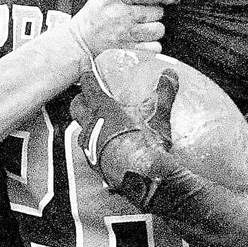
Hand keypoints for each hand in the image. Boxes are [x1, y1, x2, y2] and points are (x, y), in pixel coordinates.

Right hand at [61, 0, 177, 64]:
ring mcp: (127, 33)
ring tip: (145, 26)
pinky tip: (144, 39)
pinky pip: (154, 47)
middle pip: (158, 12)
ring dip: (155, 28)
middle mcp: (123, 15)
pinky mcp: (130, 49)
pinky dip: (153, 43)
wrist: (81, 39)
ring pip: (158, 29)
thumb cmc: (94, 16)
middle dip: (156, 11)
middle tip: (146, 13)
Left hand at [71, 66, 179, 206]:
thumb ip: (164, 93)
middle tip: (89, 96)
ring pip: (82, 130)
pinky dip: (96, 143)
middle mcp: (92, 128)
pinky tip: (108, 145)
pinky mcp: (95, 164)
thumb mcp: (159, 116)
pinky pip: (90, 149)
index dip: (87, 75)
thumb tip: (170, 75)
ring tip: (100, 122)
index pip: (89, 87)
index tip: (86, 67)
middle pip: (77, 107)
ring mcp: (90, 148)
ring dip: (88, 123)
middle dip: (82, 100)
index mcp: (104, 112)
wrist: (145, 179)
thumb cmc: (149, 146)